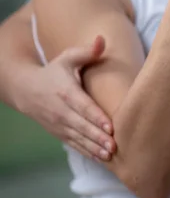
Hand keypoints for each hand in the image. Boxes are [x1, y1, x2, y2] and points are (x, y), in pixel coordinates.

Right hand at [19, 36, 115, 160]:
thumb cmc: (54, 71)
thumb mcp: (67, 58)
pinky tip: (101, 158)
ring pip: (79, 138)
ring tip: (110, 154)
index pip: (83, 107)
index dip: (96, 117)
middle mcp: (61, 111)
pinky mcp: (59, 133)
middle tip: (114, 145)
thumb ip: (86, 51)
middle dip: (98, 136)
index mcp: (66, 92)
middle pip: (82, 126)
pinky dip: (87, 152)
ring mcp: (59, 124)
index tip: (110, 126)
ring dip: (94, 147)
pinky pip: (74, 144)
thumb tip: (102, 40)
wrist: (26, 89)